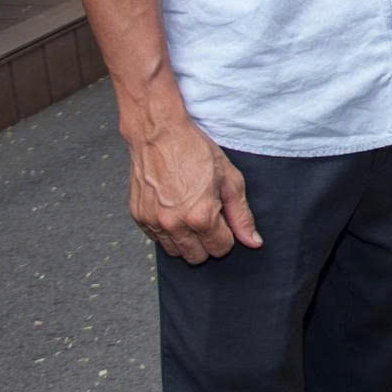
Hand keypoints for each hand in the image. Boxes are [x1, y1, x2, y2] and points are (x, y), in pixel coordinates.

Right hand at [126, 115, 260, 263]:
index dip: (227, 235)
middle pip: (197, 257)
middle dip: (207, 241)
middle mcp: (174, 225)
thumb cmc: (195, 151)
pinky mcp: (138, 217)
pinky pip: (157, 239)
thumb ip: (241, 215)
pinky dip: (167, 231)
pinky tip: (174, 209)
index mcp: (201, 217)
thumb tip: (253, 242)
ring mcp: (153, 222)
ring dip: (186, 239)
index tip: (223, 218)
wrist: (158, 133)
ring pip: (175, 252)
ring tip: (190, 212)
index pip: (220, 249)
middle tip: (208, 216)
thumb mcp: (230, 180)